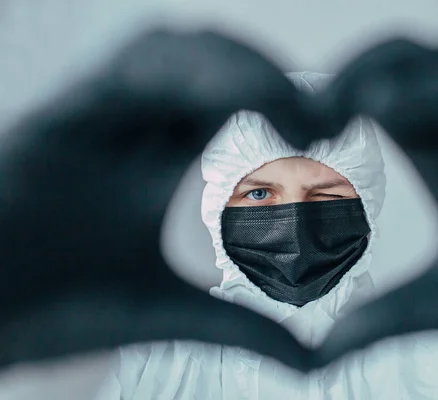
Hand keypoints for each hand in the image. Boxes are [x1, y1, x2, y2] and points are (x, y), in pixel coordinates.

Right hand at [0, 28, 311, 371]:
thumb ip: (240, 328)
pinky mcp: (63, 115)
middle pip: (207, 67)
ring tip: (285, 104)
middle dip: (266, 77)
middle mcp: (132, 131)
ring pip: (171, 53)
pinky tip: (234, 97)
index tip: (328, 129)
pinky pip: (128, 70)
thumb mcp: (170, 312)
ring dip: (234, 66)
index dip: (283, 105)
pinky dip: (185, 72)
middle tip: (319, 114)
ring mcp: (99, 118)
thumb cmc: (68, 309)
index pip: (227, 107)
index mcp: (160, 163)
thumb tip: (313, 361)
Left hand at [318, 40, 437, 364]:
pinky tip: (390, 109)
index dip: (327, 100)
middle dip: (350, 74)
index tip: (290, 130)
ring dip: (386, 72)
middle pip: (400, 64)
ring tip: (341, 104)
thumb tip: (322, 351)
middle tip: (308, 113)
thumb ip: (392, 315)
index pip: (377, 97)